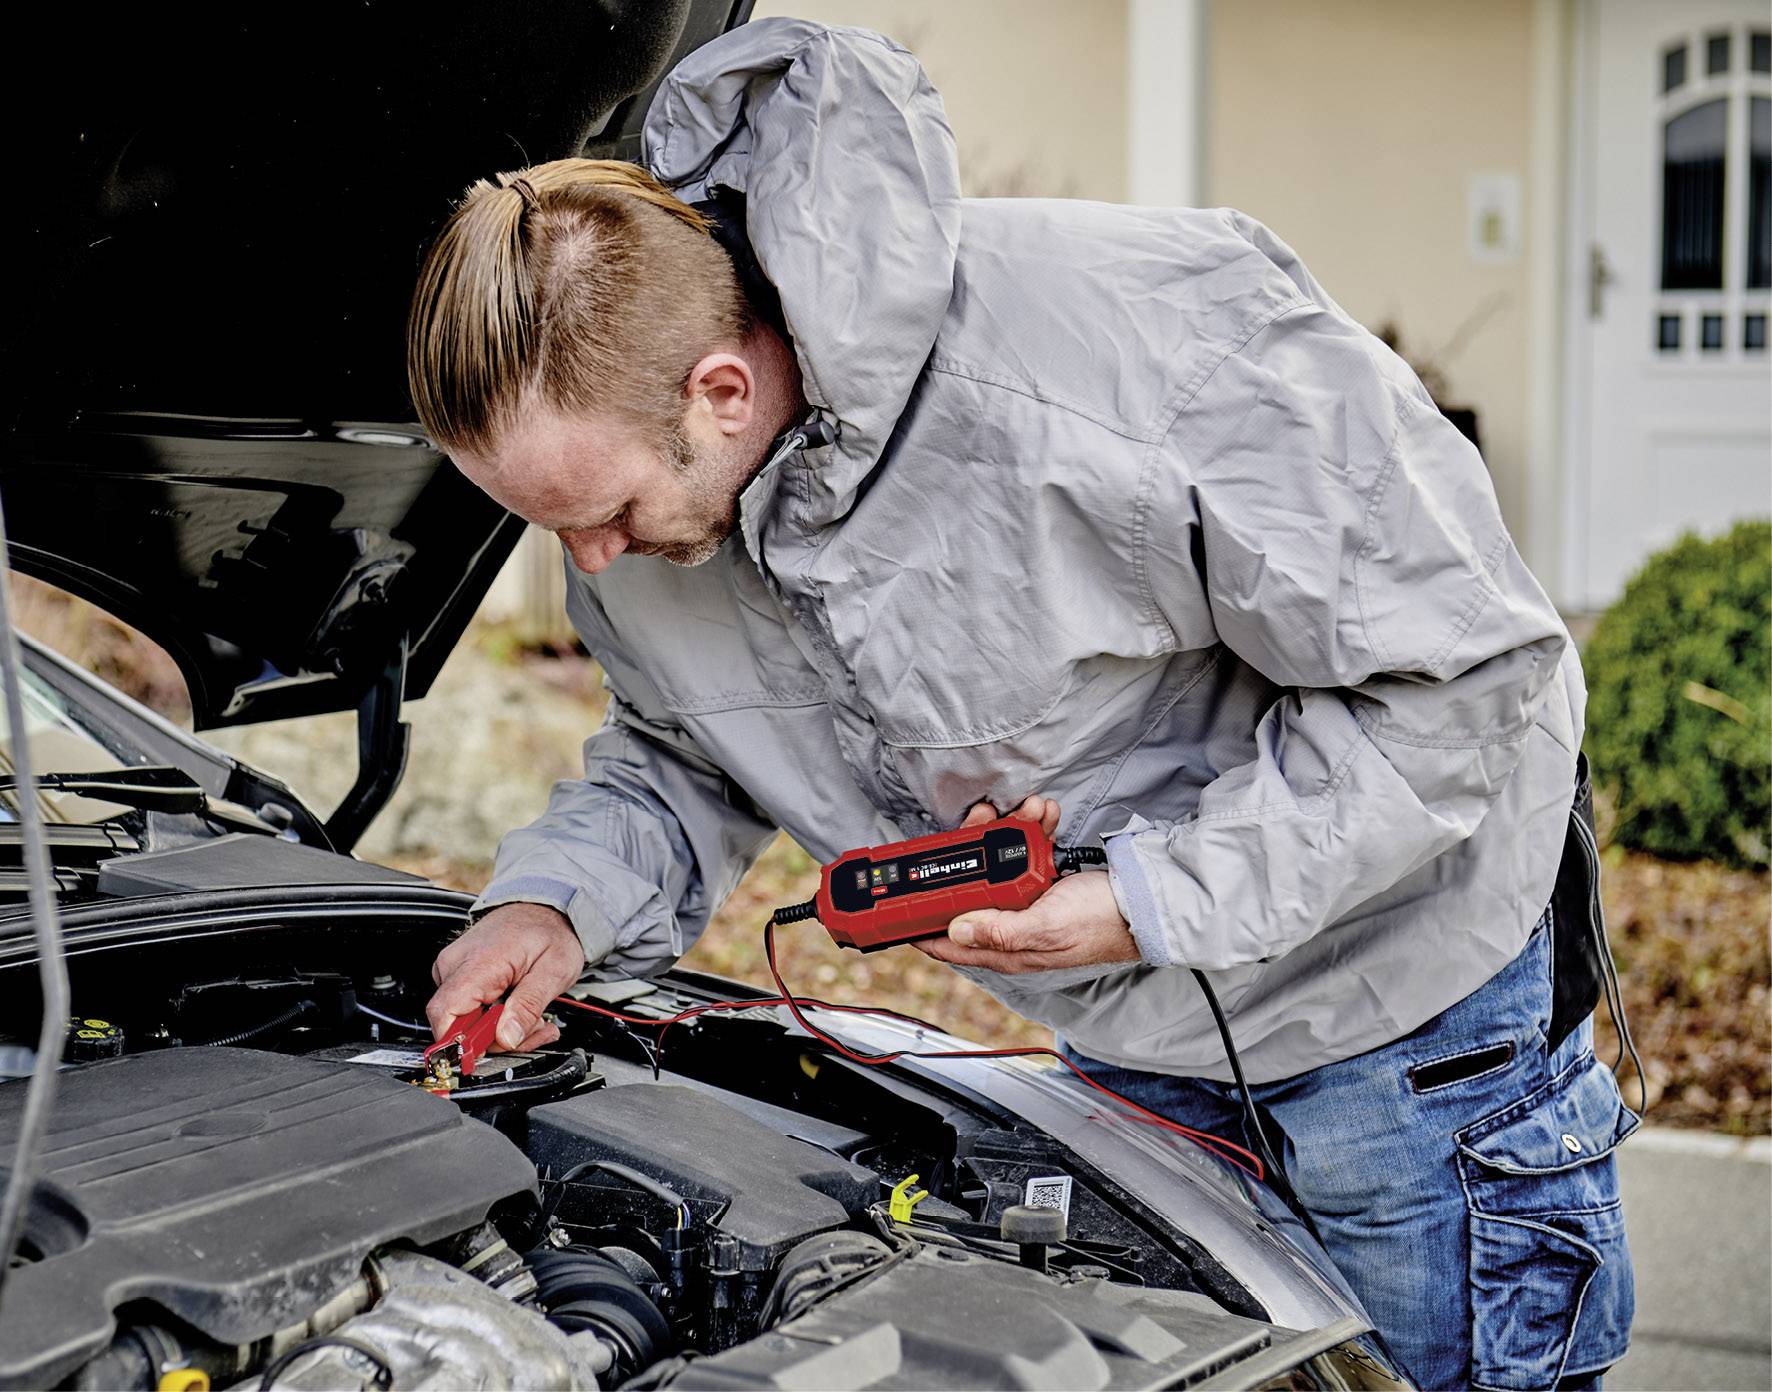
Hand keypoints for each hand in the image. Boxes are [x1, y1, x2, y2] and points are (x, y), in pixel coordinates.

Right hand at [427, 901, 584, 1051]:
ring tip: (532, 1017)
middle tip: (534, 1029)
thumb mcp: (553, 971)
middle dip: (497, 1039)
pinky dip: (494, 1019)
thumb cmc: (549, 931)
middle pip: (457, 1025)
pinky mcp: (458, 975)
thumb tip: (507, 1039)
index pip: (444, 1014)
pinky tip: (518, 1009)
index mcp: (478, 963)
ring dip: (500, 1030)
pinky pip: (467, 1010)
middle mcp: (455, 964)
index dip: (459, 1044)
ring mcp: (453, 969)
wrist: (544, 907)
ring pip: (464, 1022)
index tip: (487, 1054)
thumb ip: (528, 1007)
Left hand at [913, 797, 1138, 974]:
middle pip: (969, 887)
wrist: (1144, 905)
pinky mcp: (1043, 882)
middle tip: (984, 817)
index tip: (899, 895)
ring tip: (1029, 810)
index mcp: (1004, 947)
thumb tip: (955, 930)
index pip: (947, 941)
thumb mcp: (1047, 927)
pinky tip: (1045, 816)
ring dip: (1010, 830)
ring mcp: (1025, 902)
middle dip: (973, 848)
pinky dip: (1034, 831)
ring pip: (998, 861)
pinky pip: (1026, 852)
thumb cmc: (1101, 924)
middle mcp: (1009, 925)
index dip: (919, 921)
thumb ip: (1000, 930)